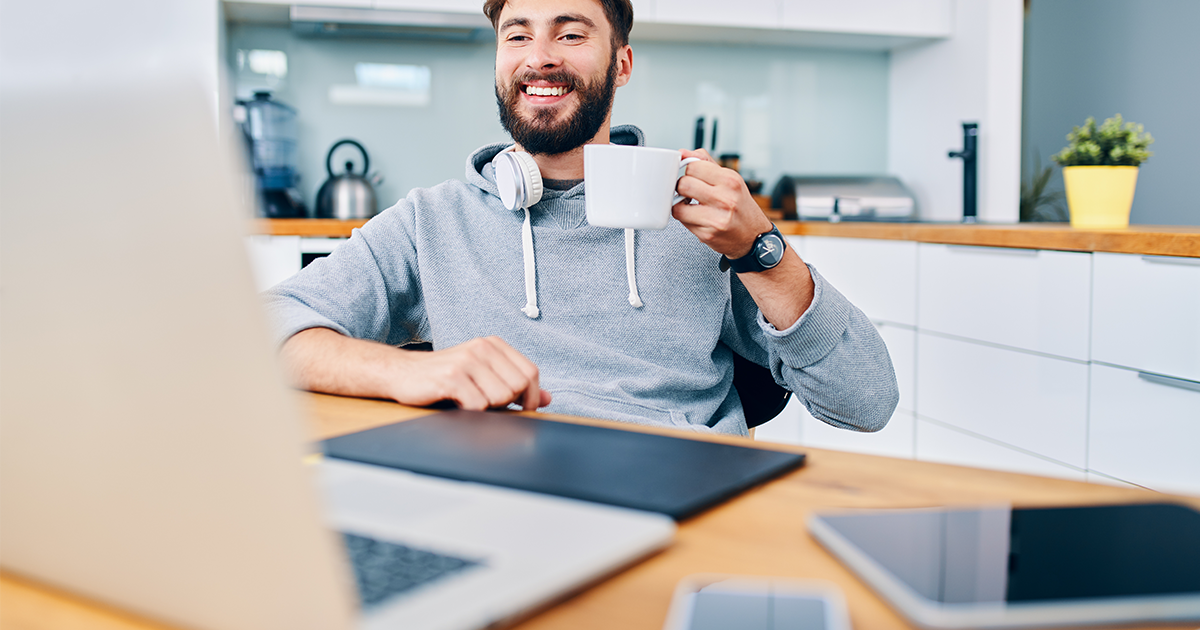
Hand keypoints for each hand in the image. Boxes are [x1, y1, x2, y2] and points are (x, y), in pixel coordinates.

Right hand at [390, 336, 551, 410]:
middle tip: (485, 403)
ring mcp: (466, 361)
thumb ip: (515, 385)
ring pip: (500, 397)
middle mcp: (482, 348)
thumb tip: (547, 398)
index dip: (532, 396)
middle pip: (518, 387)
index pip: (531, 373)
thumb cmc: (445, 378)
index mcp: (493, 345)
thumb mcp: (483, 375)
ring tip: (468, 400)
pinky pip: (478, 405)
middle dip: (507, 404)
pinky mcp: (451, 377)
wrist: (402, 373)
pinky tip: (457, 403)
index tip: (522, 409)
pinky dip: (470, 412)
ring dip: (486, 408)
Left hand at [672, 149, 773, 258]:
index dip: (688, 171)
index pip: (693, 166)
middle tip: (689, 192)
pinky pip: (682, 221)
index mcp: (731, 180)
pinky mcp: (707, 234)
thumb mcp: (730, 180)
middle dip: (682, 187)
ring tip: (690, 205)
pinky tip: (696, 217)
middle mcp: (725, 199)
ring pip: (678, 204)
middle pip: (683, 184)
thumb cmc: (740, 207)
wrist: (754, 237)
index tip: (691, 176)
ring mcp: (716, 218)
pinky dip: (685, 218)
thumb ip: (706, 164)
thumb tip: (683, 154)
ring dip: (680, 204)